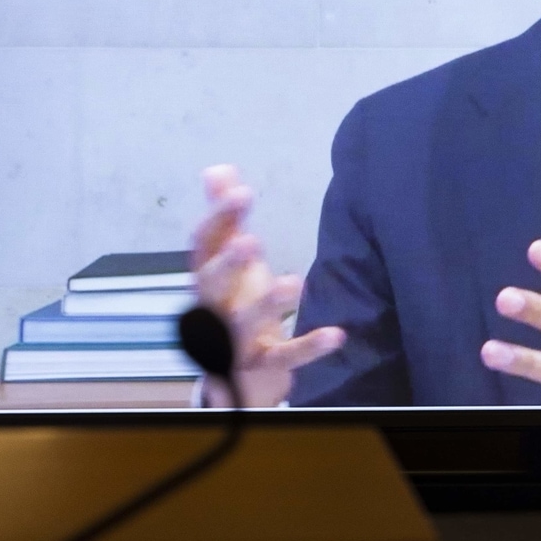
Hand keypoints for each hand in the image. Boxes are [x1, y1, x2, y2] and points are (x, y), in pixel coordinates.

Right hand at [191, 165, 344, 406]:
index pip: (203, 245)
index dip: (219, 219)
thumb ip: (227, 218)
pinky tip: (337, 334)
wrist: (236, 371)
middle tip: (250, 241)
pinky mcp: (263, 366)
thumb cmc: (235, 301)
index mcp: (207, 277)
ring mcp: (236, 340)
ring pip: (243, 323)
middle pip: (211, 286)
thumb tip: (217, 169)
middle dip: (228, 264)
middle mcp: (213, 308)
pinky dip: (309, 347)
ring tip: (294, 284)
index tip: (243, 192)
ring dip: (267, 304)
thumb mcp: (231, 259)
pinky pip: (285, 357)